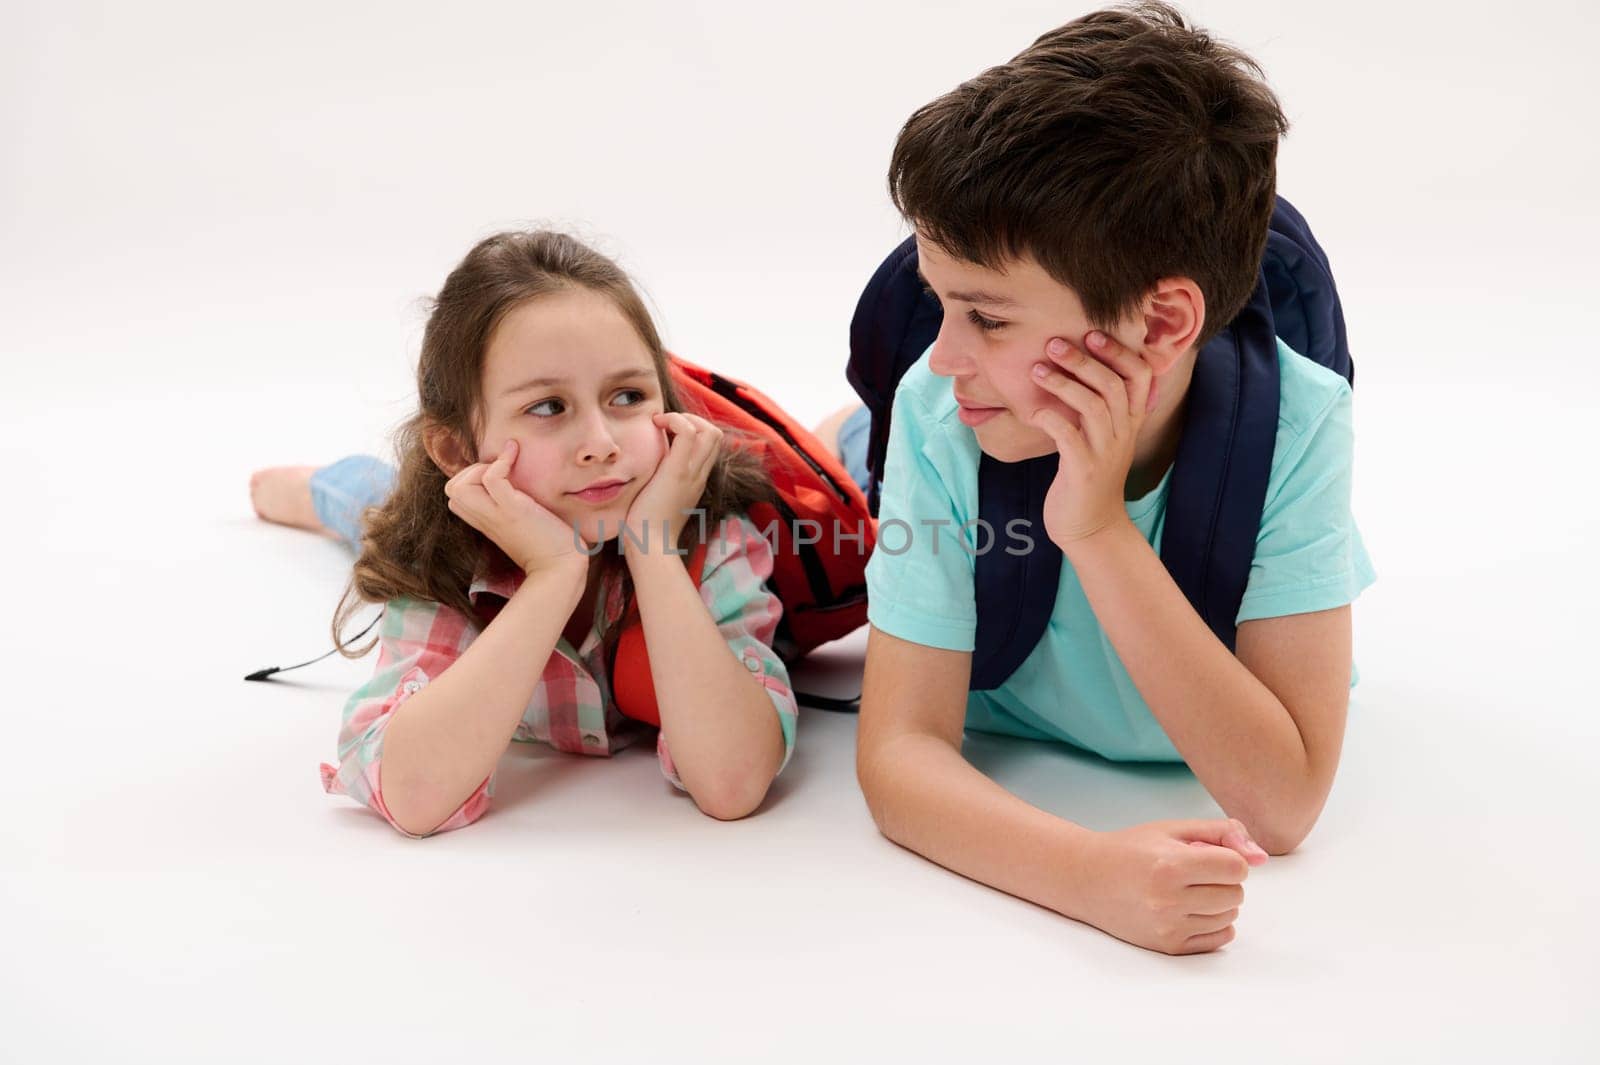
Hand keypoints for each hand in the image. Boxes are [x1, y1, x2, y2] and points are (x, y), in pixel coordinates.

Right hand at [444, 439, 590, 576]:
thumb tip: (527, 490)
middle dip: (470, 471)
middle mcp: (486, 519)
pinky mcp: (513, 510)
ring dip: (479, 468)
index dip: (470, 480)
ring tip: (505, 466)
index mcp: (488, 522)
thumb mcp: (527, 525)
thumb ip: (516, 510)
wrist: (562, 570)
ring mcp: (497, 515)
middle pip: (451, 490)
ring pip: (458, 486)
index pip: (457, 498)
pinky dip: (501, 461)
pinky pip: (491, 478)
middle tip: (500, 471)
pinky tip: (516, 455)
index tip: (498, 475)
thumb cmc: (553, 549)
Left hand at [623, 412, 723, 557]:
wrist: (650, 547)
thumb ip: (659, 483)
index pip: (710, 446)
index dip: (693, 429)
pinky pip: (688, 433)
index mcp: (696, 481)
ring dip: (684, 418)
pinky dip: (675, 420)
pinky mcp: (678, 472)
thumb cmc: (646, 528)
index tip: (666, 432)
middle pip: (715, 434)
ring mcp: (692, 473)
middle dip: (692, 419)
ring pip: (709, 430)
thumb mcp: (658, 500)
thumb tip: (644, 472)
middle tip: (665, 425)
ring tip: (661, 424)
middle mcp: (699, 475)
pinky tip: (655, 426)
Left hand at [1028, 330, 1157, 548]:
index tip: (1093, 334)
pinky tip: (1032, 412)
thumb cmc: (1088, 475)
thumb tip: (1074, 366)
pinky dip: (1050, 418)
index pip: (1141, 376)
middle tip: (1054, 343)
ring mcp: (1105, 452)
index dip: (1120, 352)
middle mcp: (1123, 433)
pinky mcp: (1083, 471)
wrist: (1090, 527)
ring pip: (1093, 406)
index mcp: (1130, 421)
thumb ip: (1097, 406)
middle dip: (1084, 360)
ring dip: (1063, 384)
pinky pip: (1069, 436)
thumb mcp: (1101, 437)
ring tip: (1037, 370)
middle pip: (1113, 385)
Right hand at [1073, 818, 1267, 954]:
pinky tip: (1192, 909)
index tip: (1209, 854)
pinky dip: (1215, 923)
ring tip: (1190, 889)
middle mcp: (1169, 900)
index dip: (1230, 858)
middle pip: (1236, 894)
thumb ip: (1222, 832)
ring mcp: (1168, 926)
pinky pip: (1220, 938)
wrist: (1087, 879)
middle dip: (1223, 879)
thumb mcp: (1173, 829)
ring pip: (1230, 916)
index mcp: (1171, 865)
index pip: (1237, 868)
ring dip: (1219, 901)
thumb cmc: (1131, 849)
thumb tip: (1261, 857)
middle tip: (1195, 872)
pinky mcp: (1168, 946)